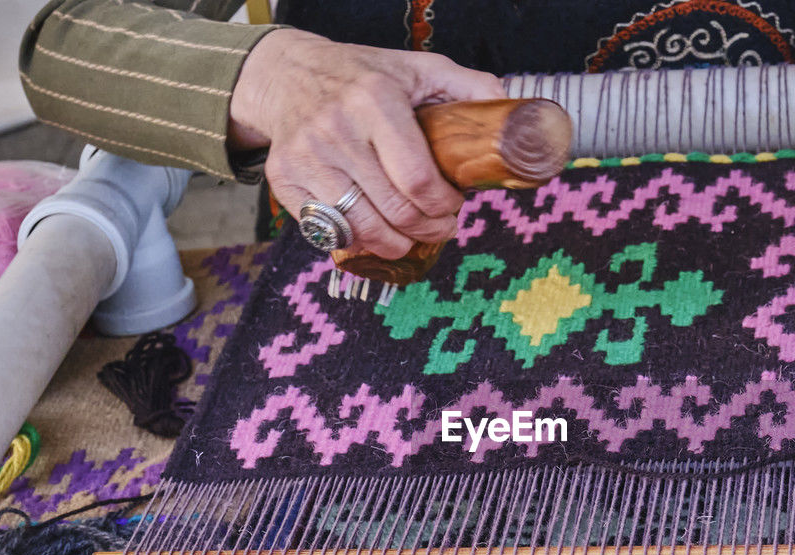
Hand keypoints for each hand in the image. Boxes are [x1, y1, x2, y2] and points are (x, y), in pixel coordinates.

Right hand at [229, 30, 506, 258]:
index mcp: (375, 100)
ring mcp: (306, 157)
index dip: (445, 206)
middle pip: (396, 212)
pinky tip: (375, 231)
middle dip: (429, 230)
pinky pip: (330, 230)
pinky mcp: (285, 179)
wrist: (288, 75)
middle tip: (441, 227)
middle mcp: (336, 129)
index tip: (454, 204)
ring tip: (411, 238)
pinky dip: (359, 241)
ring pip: (364, 229)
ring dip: (397, 245)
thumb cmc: (364, 76)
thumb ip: (468, 88)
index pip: (419, 181)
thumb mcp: (418, 69)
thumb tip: (509, 116)